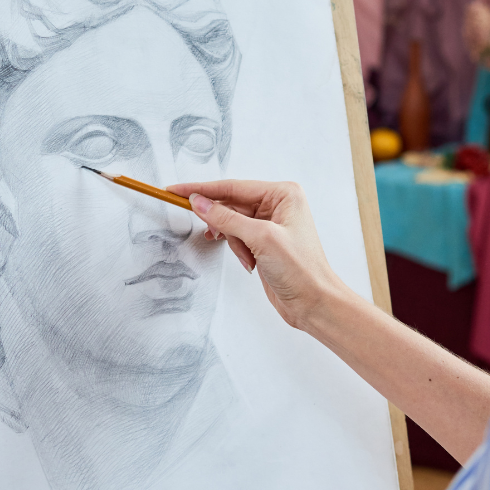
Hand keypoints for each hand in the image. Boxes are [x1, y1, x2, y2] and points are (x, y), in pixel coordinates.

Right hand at [166, 180, 348, 332]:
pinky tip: (248, 261)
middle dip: (220, 221)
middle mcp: (278, 204)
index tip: (176, 190)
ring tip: (246, 256)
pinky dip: (237, 249)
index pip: (233, 186)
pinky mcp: (263, 241)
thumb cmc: (301, 270)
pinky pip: (237, 237)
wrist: (313, 302)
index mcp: (283, 194)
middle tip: (203, 228)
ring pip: (231, 222)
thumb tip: (199, 202)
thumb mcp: (261, 239)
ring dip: (232, 240)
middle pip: (231, 203)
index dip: (202, 189)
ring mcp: (270, 223)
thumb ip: (227, 219)